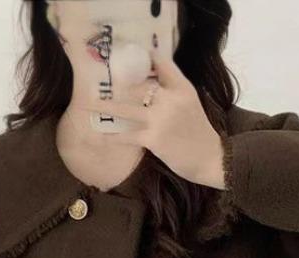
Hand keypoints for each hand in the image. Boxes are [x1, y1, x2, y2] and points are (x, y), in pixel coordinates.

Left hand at [77, 53, 226, 189]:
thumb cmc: (198, 133)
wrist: (210, 158)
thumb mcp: (190, 104)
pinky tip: (102, 136)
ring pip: (126, 108)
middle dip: (118, 84)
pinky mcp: (154, 138)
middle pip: (138, 84)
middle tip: (100, 84)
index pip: (162, 63)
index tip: (129, 58)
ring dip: (106, 107)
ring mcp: (161, 119)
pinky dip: (113, 136)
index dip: (145, 58)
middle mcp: (170, 99)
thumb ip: (173, 93)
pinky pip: (127, 134)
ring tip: (89, 106)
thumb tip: (149, 87)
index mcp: (182, 88)